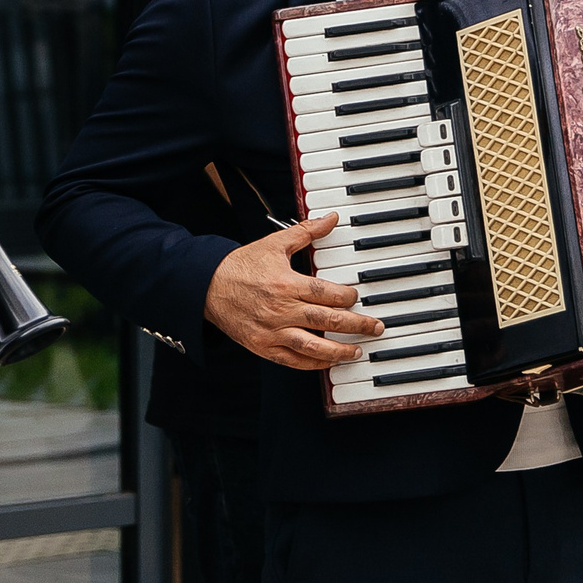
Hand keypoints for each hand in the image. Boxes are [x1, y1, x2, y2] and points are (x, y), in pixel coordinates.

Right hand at [203, 216, 383, 368]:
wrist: (206, 286)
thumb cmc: (240, 266)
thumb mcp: (274, 244)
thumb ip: (306, 232)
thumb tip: (330, 219)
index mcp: (286, 283)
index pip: (327, 294)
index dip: (348, 297)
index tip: (356, 297)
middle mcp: (281, 310)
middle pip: (328, 321)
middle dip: (357, 325)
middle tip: (375, 327)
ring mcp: (272, 331)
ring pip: (314, 347)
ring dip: (340, 351)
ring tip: (357, 350)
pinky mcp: (262, 346)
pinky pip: (293, 360)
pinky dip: (313, 364)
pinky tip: (328, 361)